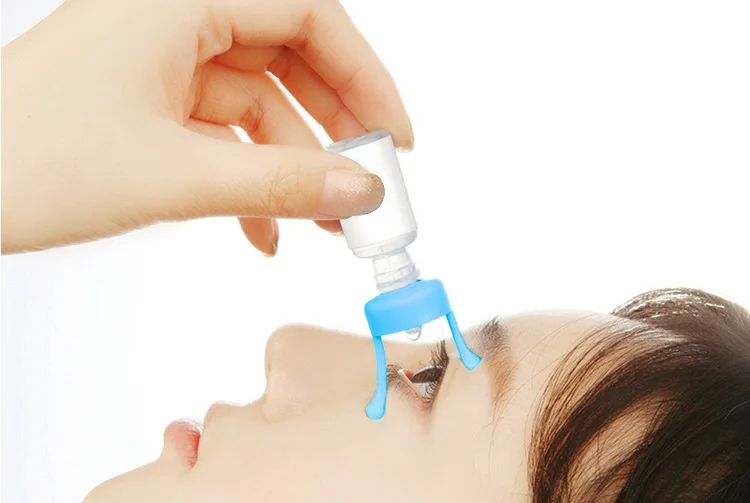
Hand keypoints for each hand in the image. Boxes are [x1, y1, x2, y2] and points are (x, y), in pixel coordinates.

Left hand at [1, 0, 412, 254]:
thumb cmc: (21, 160)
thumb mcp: (172, 175)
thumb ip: (279, 183)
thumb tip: (359, 191)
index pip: (307, 13)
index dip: (363, 74)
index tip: (392, 134)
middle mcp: (172, 20)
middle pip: (288, 59)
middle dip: (332, 129)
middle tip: (365, 183)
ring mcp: (159, 64)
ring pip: (258, 104)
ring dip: (294, 167)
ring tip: (322, 224)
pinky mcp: (148, 106)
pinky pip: (222, 135)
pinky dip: (249, 180)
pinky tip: (264, 230)